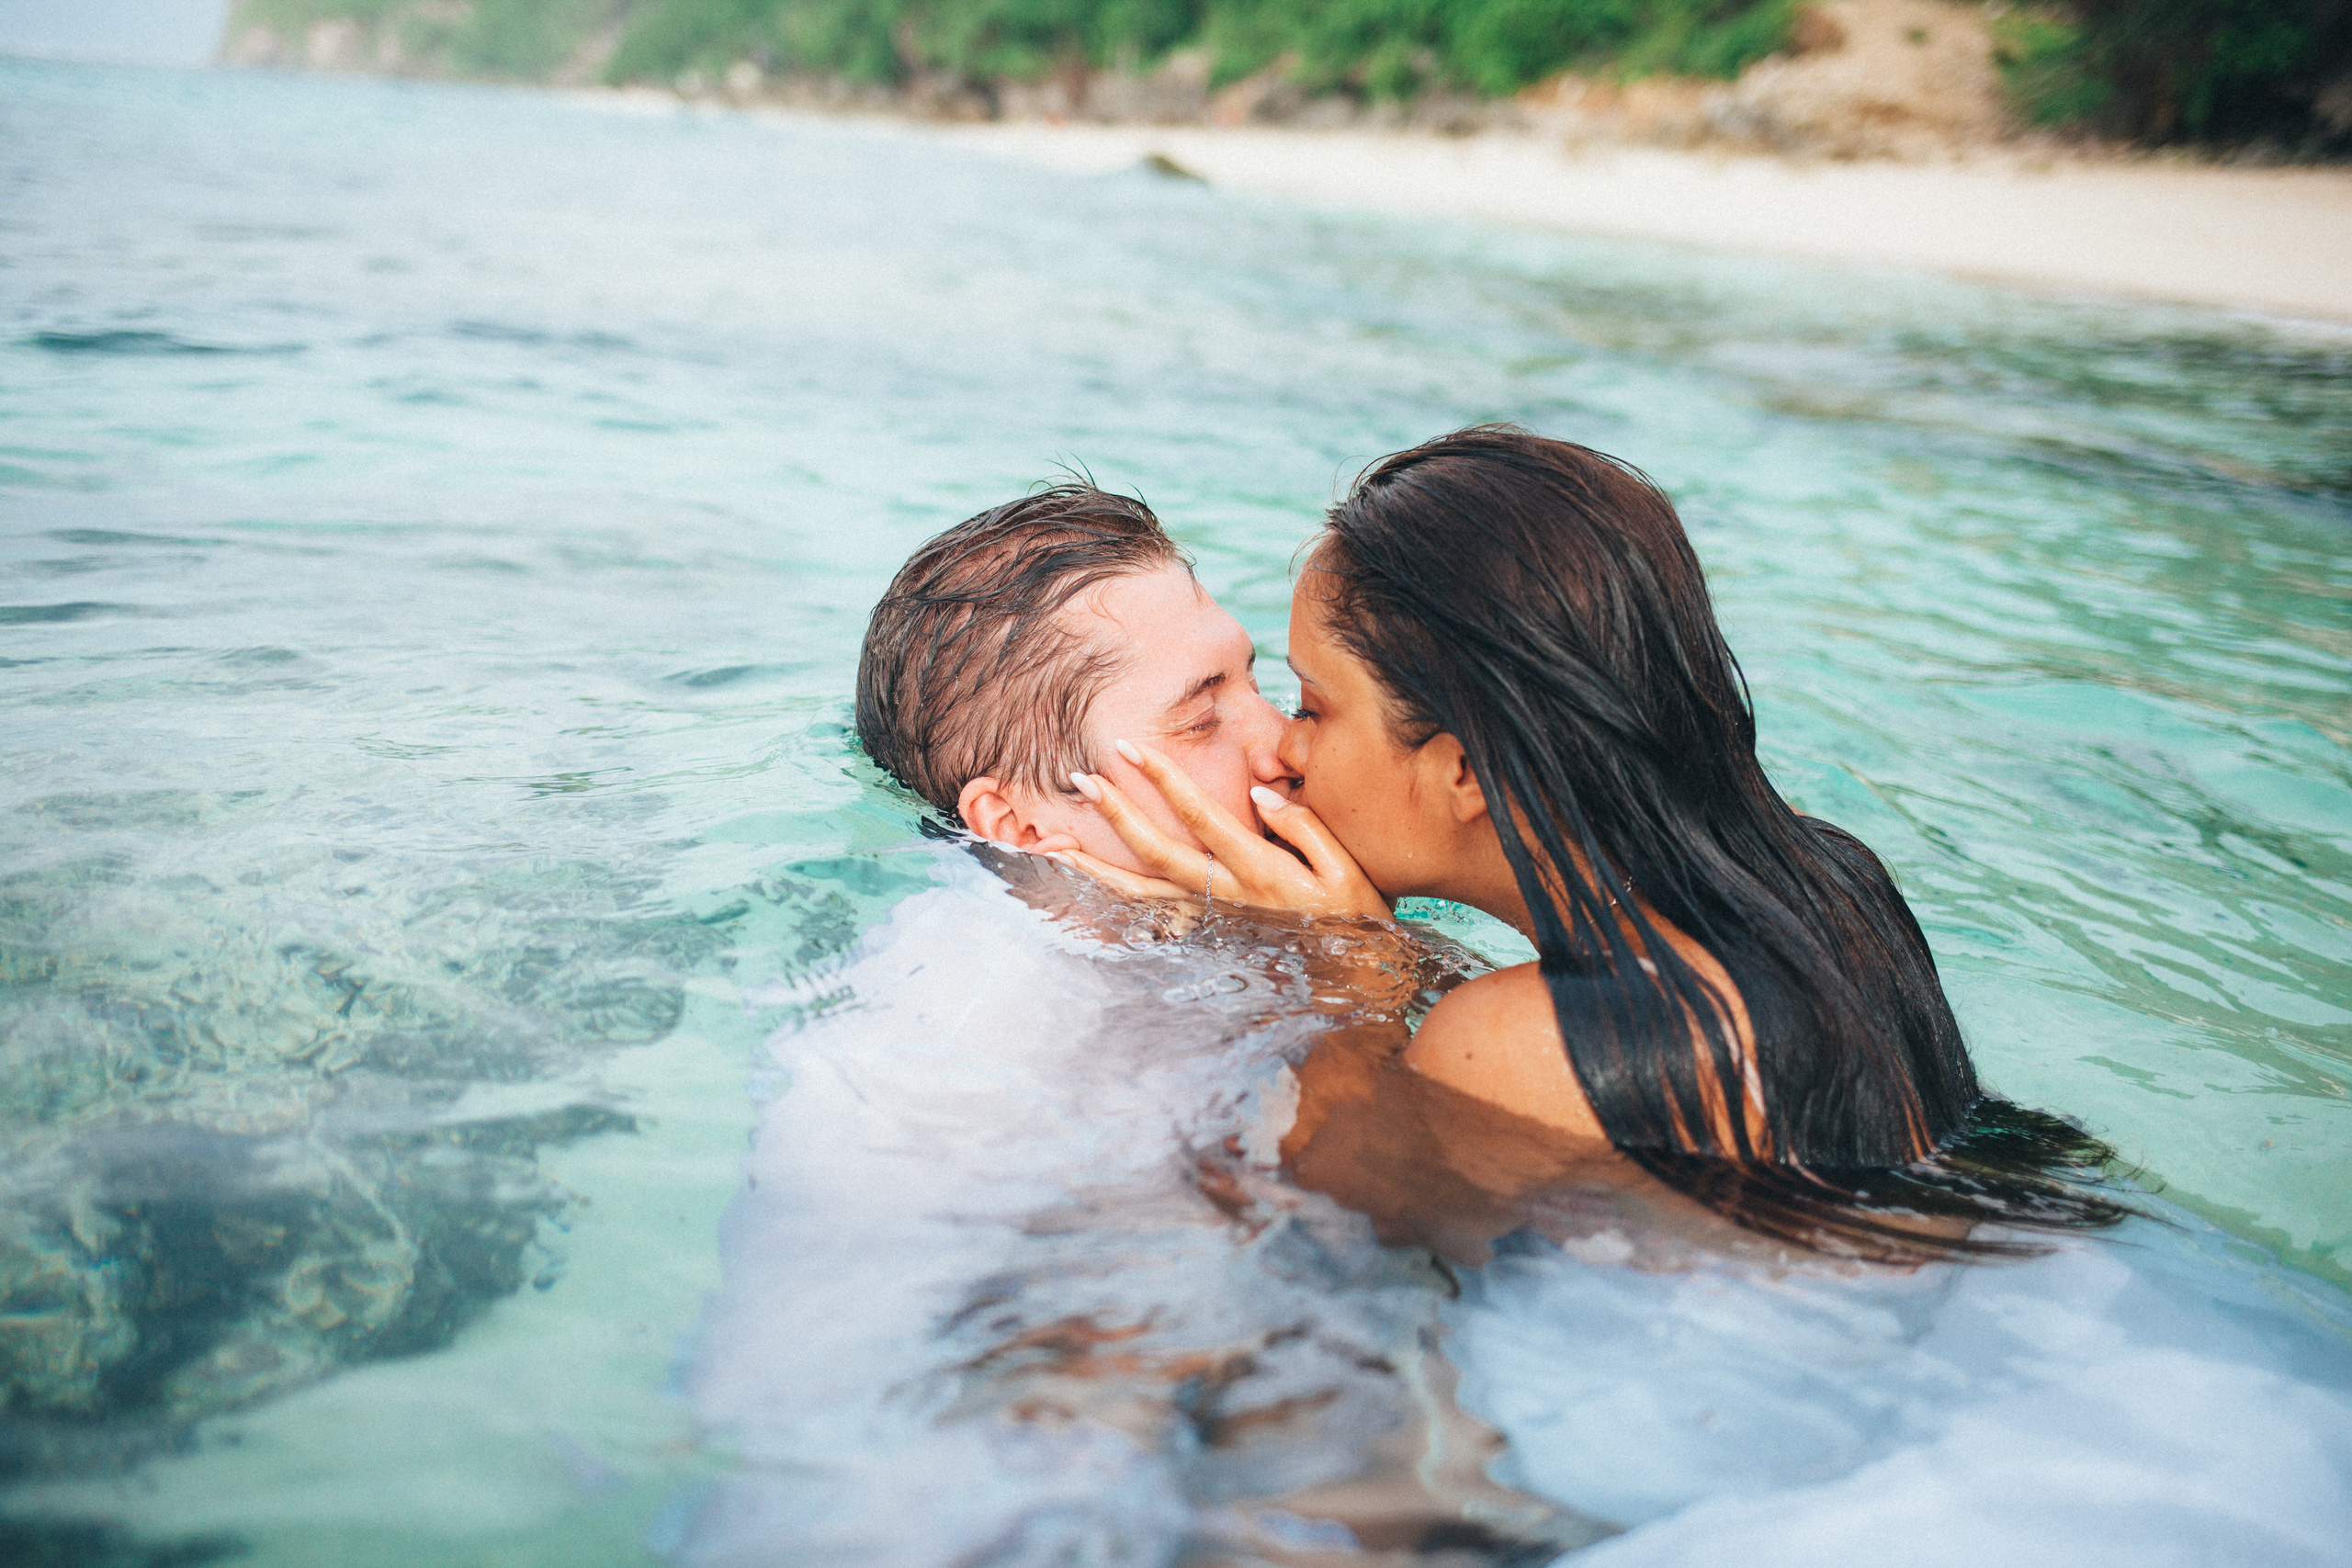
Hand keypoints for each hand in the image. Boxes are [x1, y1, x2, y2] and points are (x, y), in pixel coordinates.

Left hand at [1057, 740, 1389, 921]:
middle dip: (1117, 813)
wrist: (1358, 979)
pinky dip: (1117, 903)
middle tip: (1081, 778)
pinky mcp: (1209, 934)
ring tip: (1059, 842)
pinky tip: (1093, 889)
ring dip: (1099, 867)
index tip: (1133, 749)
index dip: (1165, 780)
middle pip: (1156, 852)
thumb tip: (1258, 795)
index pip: (1201, 817)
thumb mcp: (1346, 866)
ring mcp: (1213, 919)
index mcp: (1260, 871)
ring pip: (1142, 894)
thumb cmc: (1357, 916)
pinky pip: (1153, 918)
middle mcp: (1227, 896)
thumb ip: (1302, 826)